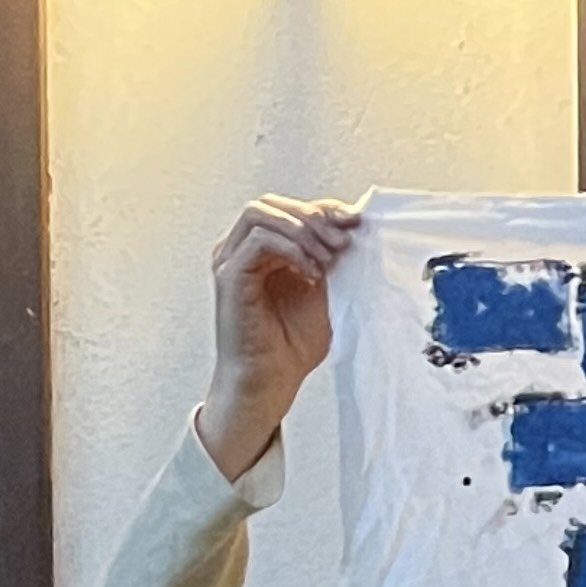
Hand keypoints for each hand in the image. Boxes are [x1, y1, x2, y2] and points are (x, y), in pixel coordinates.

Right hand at [195, 198, 356, 482]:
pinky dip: (290, 249)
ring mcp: (232, 260)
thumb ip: (329, 264)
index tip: (355, 221)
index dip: (322, 209)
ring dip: (302, 229)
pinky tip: (312, 274)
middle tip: (344, 240)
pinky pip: (258, 241)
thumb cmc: (291, 347)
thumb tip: (351, 233)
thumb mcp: (324, 296)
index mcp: (264, 252)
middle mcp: (242, 250)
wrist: (270, 383)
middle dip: (313, 216)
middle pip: (272, 204)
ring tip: (329, 257)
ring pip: (260, 214)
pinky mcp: (230, 276)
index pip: (289, 210)